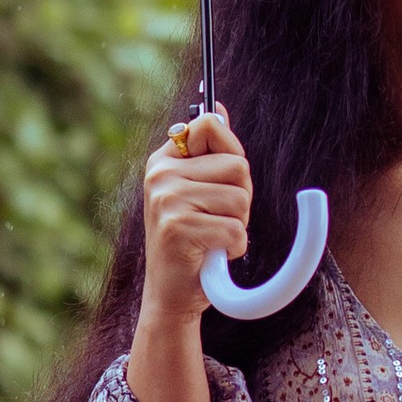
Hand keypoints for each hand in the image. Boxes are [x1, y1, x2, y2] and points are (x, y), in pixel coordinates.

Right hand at [140, 107, 250, 320]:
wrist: (170, 294)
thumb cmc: (190, 241)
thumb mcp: (195, 190)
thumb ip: (207, 152)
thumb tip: (218, 107)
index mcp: (163, 160)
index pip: (209, 124)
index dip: (231, 152)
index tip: (221, 180)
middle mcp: (160, 175)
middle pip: (237, 165)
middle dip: (241, 196)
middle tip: (217, 218)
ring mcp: (167, 200)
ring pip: (240, 199)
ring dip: (238, 225)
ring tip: (212, 237)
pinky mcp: (179, 228)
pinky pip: (236, 230)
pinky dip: (234, 248)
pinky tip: (212, 255)